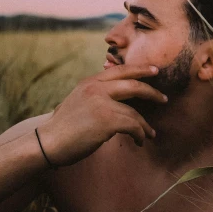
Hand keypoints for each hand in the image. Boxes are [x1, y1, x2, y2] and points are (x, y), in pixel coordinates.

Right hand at [36, 64, 167, 165]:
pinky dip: (140, 134)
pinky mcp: (107, 120)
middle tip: (163, 98)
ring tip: (150, 133)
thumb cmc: (64, 127)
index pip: (120, 70)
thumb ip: (96, 94)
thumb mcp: (78, 100)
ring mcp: (102, 103)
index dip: (140, 69)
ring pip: (134, 112)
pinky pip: (133, 125)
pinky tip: (139, 141)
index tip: (154, 70)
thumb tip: (116, 97)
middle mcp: (96, 88)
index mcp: (90, 82)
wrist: (48, 142)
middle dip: (151, 91)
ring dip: (145, 125)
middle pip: (133, 84)